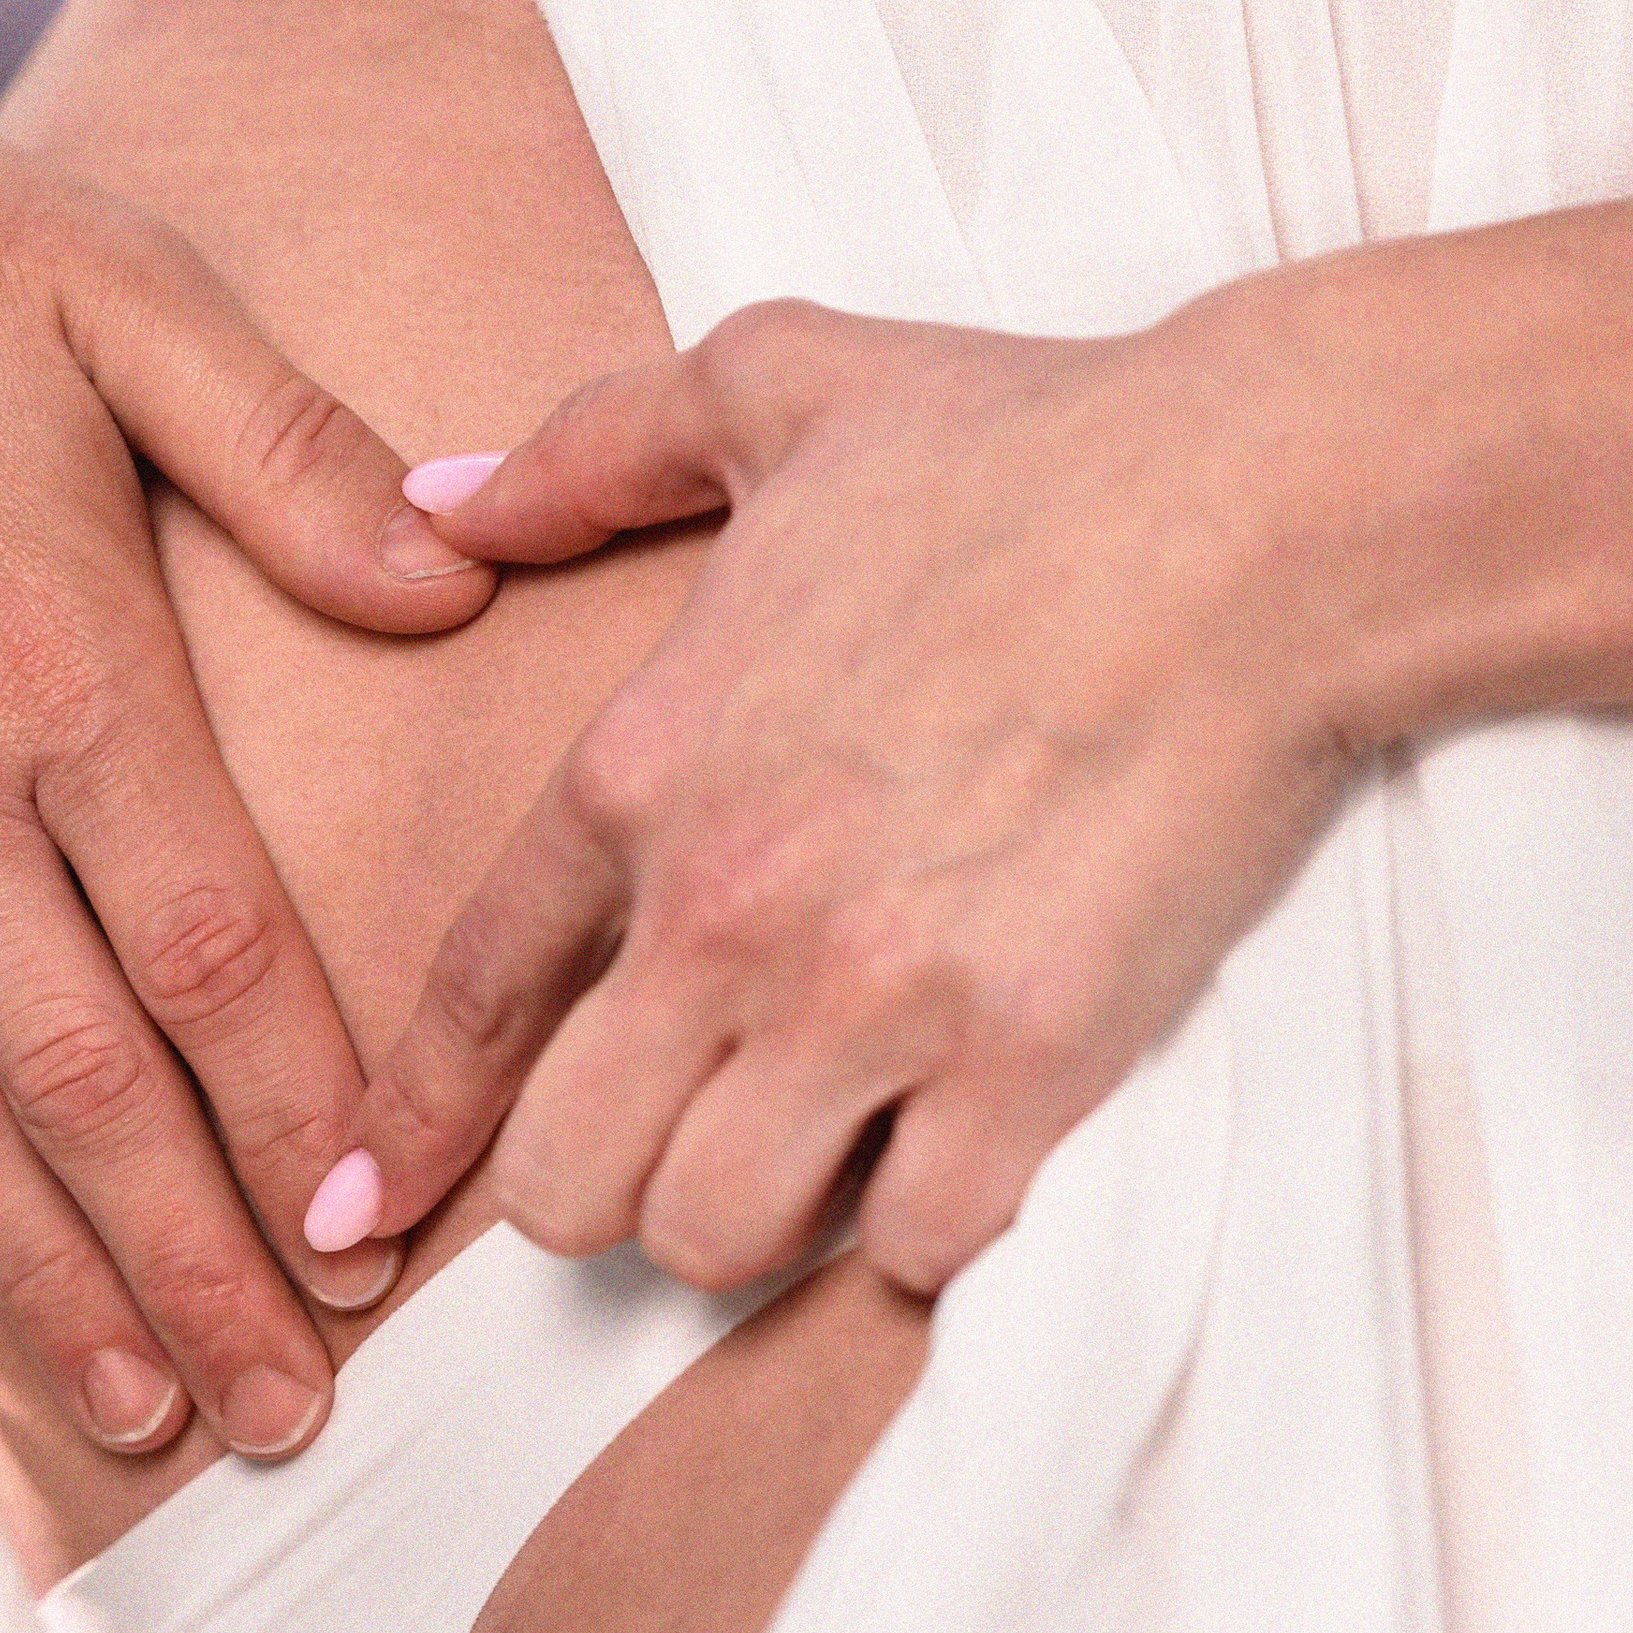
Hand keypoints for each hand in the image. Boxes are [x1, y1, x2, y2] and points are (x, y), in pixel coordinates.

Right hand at [0, 98, 495, 1461]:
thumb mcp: (114, 291)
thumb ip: (291, 450)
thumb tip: (455, 571)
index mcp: (63, 667)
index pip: (210, 950)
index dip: (297, 1119)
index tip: (370, 1251)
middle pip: (83, 1083)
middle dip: (192, 1270)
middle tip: (282, 1419)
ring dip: (38, 1279)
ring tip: (135, 1410)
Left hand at [307, 296, 1354, 1296]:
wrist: (1262, 510)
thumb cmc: (1033, 444)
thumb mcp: (771, 383)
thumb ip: (589, 449)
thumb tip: (442, 495)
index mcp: (644, 765)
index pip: (475, 993)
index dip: (417, 1122)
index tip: (371, 1202)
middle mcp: (724, 906)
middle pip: (565, 1179)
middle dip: (598, 1182)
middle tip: (674, 1138)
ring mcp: (871, 997)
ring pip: (714, 1237)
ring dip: (760, 1213)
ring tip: (822, 1143)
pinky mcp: (1025, 1062)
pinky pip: (914, 1249)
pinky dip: (925, 1228)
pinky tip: (955, 1151)